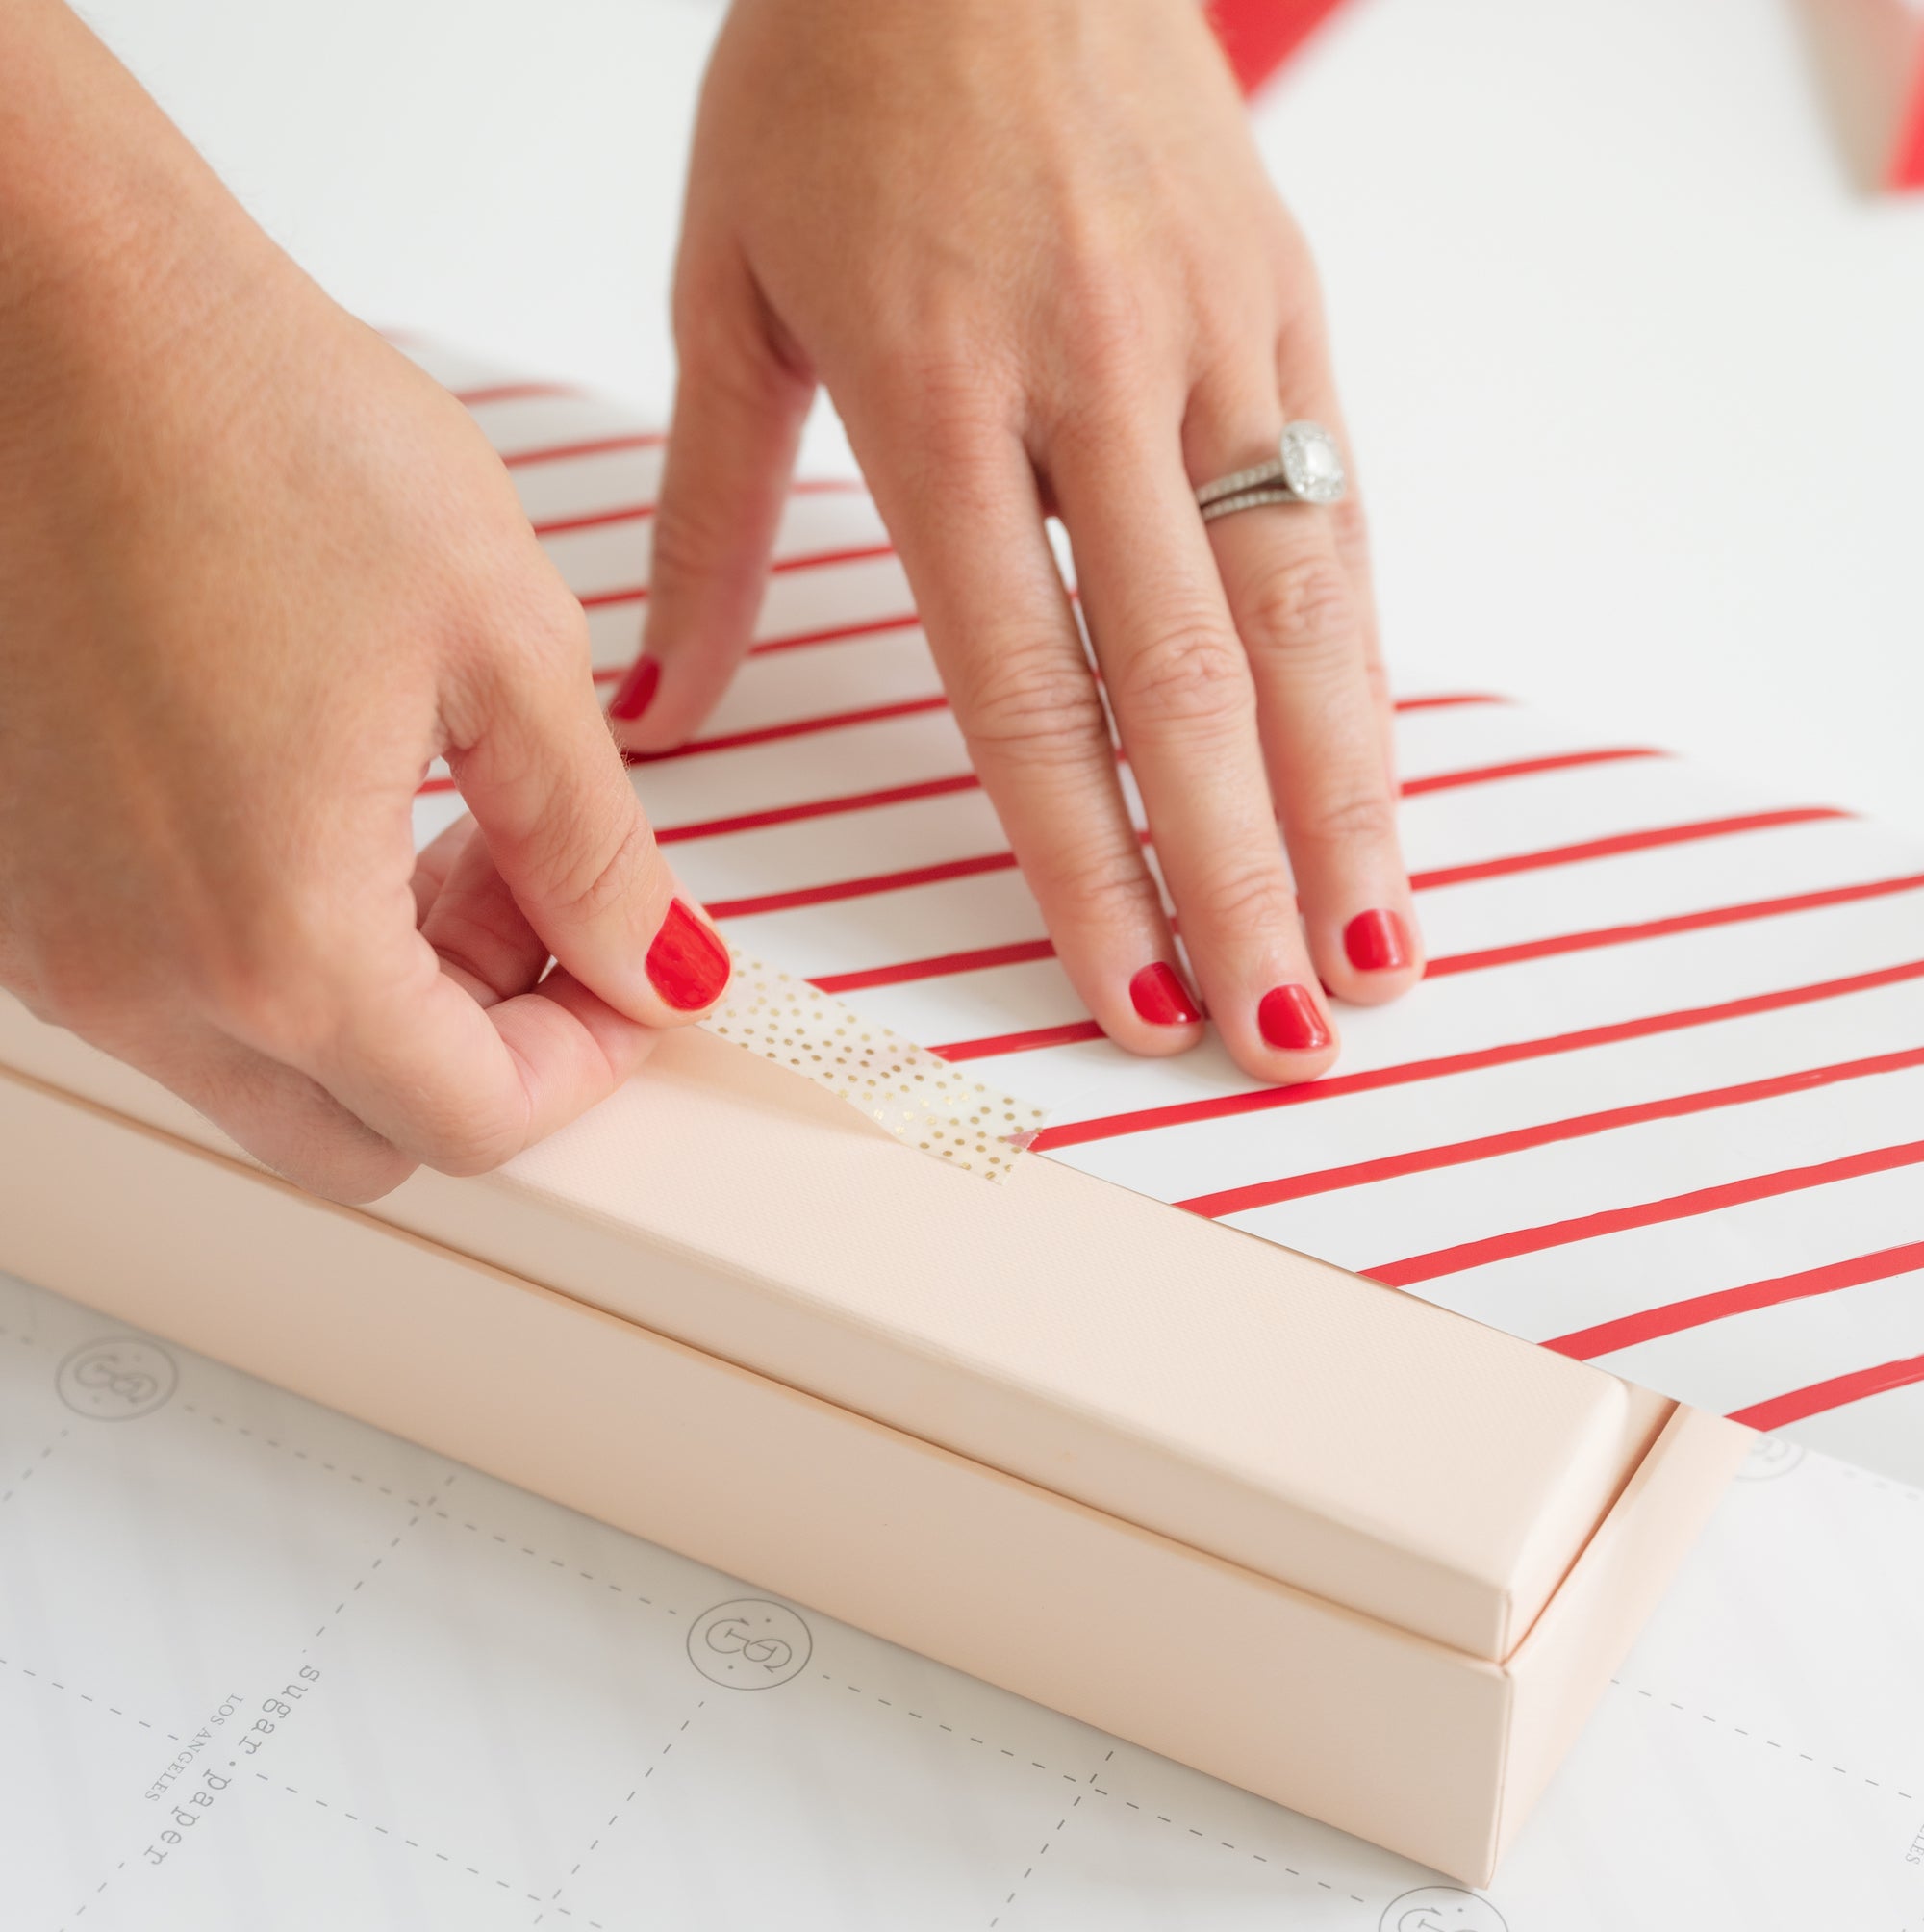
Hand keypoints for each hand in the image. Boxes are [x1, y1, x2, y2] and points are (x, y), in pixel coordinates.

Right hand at [0, 3, 728, 1202]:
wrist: (41, 302)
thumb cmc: (248, 428)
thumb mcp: (503, 649)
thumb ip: (594, 852)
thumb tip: (654, 965)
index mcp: (273, 940)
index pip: (472, 1121)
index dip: (587, 1064)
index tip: (635, 979)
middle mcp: (130, 975)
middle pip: (365, 1132)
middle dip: (487, 1052)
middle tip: (548, 909)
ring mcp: (47, 935)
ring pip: (265, 1071)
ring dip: (388, 1004)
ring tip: (447, 828)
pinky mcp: (10, 877)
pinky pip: (174, 987)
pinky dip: (277, 953)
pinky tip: (328, 808)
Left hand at [618, 0, 1421, 1083]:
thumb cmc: (835, 80)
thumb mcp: (727, 289)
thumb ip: (706, 523)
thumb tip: (664, 714)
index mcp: (933, 391)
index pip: (1025, 683)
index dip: (1087, 859)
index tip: (1133, 996)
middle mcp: (1094, 377)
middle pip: (1186, 681)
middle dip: (1244, 882)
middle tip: (1284, 1040)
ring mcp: (1215, 341)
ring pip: (1303, 614)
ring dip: (1346, 807)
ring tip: (1376, 962)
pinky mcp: (1292, 308)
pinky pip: (1342, 518)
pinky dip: (1366, 673)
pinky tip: (1384, 792)